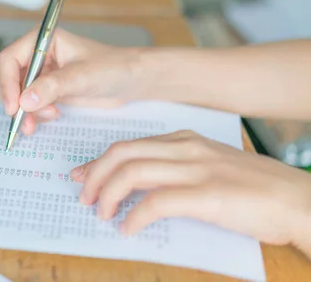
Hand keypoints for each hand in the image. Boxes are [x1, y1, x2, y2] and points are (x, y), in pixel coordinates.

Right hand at [0, 28, 145, 134]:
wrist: (130, 81)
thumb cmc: (112, 68)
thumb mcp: (82, 77)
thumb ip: (53, 87)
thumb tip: (25, 101)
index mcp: (44, 41)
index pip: (10, 59)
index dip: (7, 83)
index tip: (14, 106)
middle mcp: (38, 55)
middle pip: (9, 78)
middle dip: (15, 101)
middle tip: (23, 121)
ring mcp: (42, 74)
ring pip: (17, 94)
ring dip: (24, 111)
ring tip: (40, 121)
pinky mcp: (48, 90)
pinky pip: (29, 104)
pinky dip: (34, 114)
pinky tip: (51, 116)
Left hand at [70, 130, 310, 255]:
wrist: (296, 199)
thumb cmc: (253, 187)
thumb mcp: (208, 165)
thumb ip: (175, 168)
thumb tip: (139, 187)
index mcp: (183, 140)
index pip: (127, 145)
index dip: (98, 162)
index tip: (81, 176)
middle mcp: (185, 149)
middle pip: (122, 154)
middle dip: (95, 176)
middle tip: (85, 198)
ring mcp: (195, 170)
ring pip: (132, 173)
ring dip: (108, 196)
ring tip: (103, 215)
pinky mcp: (206, 195)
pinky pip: (156, 203)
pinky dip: (134, 217)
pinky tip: (128, 230)